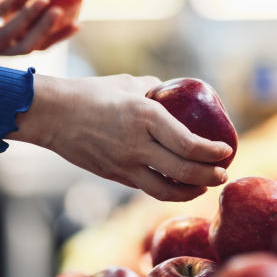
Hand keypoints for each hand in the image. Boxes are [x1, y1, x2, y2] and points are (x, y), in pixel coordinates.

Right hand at [10, 74, 233, 200]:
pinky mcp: (114, 175)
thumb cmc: (90, 93)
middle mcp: (137, 144)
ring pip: (166, 190)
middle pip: (183, 171)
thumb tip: (172, 93)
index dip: (211, 152)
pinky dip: (166, 189)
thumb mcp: (128, 84)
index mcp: (145, 116)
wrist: (51, 115)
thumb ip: (153, 90)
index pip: (188, 143)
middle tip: (223, 174)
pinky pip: (146, 187)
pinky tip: (176, 185)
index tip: (225, 151)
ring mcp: (124, 164)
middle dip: (209, 176)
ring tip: (203, 186)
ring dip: (190, 192)